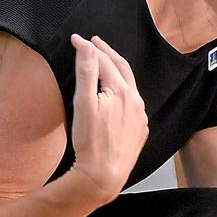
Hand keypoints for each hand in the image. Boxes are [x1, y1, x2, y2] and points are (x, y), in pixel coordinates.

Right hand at [67, 34, 148, 202]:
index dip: (89, 48)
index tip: (76, 39)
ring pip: (130, 87)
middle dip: (108, 54)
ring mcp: (140, 118)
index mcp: (123, 92)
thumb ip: (86, 72)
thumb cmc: (90, 142)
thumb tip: (86, 46)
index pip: (105, 62)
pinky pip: (134, 106)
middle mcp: (136, 102)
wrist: (103, 177)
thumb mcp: (83, 104)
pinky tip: (117, 96)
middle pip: (123, 70)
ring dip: (118, 73)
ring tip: (106, 65)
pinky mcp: (139, 132)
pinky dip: (124, 93)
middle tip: (95, 43)